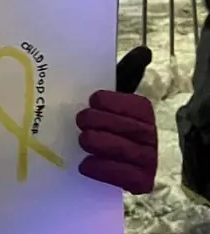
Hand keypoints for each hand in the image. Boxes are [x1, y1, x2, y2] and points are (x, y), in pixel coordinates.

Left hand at [76, 47, 157, 194]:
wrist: (90, 154)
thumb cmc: (97, 120)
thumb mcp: (105, 97)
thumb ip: (123, 74)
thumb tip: (143, 51)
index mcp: (144, 113)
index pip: (137, 106)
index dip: (115, 101)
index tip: (93, 98)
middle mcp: (152, 137)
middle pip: (133, 129)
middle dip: (104, 122)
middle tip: (81, 120)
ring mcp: (148, 161)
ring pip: (130, 153)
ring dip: (104, 144)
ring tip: (83, 140)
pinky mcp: (139, 182)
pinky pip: (127, 178)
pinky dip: (105, 170)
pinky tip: (85, 164)